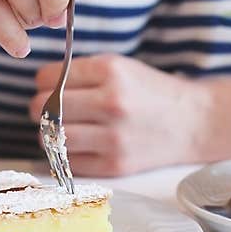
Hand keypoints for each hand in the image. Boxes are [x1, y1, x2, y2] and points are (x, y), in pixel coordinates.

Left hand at [29, 54, 214, 175]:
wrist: (192, 122)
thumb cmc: (150, 92)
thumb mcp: (120, 67)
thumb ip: (80, 72)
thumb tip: (39, 86)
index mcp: (111, 72)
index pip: (47, 77)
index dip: (44, 82)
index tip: (51, 87)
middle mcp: (111, 103)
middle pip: (42, 107)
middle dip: (42, 108)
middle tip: (52, 109)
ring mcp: (113, 137)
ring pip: (50, 137)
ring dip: (50, 134)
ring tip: (64, 129)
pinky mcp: (114, 165)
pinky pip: (68, 161)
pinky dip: (67, 154)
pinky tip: (81, 145)